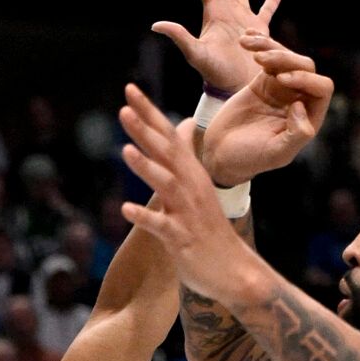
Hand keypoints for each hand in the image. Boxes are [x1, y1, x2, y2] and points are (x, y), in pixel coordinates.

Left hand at [116, 84, 267, 304]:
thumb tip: (182, 126)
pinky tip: (125, 209)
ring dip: (146, 167)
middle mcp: (191, 188)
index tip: (130, 89)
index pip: (168, 136)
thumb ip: (185, 157)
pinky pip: (161, 226)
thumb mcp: (197, 187)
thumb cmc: (210, 230)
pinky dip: (144, 216)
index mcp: (191, 175)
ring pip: (165, 185)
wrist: (235, 272)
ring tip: (125, 151)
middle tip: (124, 106)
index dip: (149, 113)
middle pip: (166, 152)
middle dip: (145, 129)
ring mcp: (187, 212)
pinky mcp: (182, 238)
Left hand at [151, 0, 282, 94]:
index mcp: (213, 15)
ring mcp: (243, 20)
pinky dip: (272, 0)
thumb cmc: (214, 73)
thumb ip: (179, 36)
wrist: (234, 87)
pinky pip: (267, 11)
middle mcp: (227, 14)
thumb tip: (156, 25)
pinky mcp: (259, 30)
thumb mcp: (194, 53)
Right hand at [201, 34, 333, 186]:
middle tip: (262, 61)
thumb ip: (297, 135)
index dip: (306, 79)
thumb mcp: (276, 154)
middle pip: (306, 67)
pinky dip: (259, 46)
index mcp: (309, 117)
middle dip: (287, 60)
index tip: (281, 80)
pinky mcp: (263, 81)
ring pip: (287, 58)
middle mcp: (299, 100)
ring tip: (250, 48)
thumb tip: (301, 106)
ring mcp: (281, 89)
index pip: (322, 88)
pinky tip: (246, 40)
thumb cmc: (249, 159)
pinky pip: (268, 58)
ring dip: (272, 49)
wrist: (219, 155)